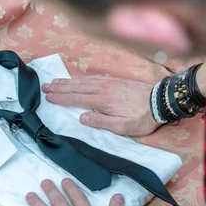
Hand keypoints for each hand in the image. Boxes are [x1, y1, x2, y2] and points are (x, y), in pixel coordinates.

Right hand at [42, 76, 159, 135]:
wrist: (160, 101)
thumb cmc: (142, 118)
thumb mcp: (122, 127)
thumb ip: (101, 122)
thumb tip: (82, 118)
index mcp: (103, 100)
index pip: (77, 98)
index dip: (61, 98)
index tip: (48, 97)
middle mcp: (104, 88)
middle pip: (77, 87)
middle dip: (60, 87)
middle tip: (45, 86)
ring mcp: (110, 82)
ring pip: (84, 81)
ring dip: (69, 81)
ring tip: (56, 81)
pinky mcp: (116, 80)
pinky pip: (94, 77)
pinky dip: (82, 78)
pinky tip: (78, 79)